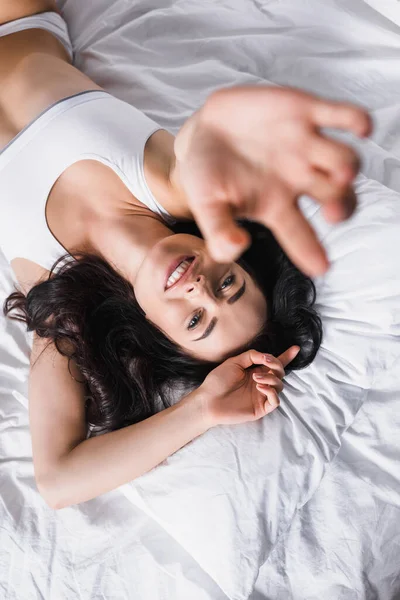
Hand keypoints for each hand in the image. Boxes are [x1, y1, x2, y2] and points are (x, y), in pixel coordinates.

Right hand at [173, 86, 371, 275]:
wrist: (203, 129)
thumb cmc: (206, 173)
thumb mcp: (205, 205)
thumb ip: (218, 230)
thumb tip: (235, 248)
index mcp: (277, 206)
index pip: (299, 234)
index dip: (312, 252)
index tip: (321, 268)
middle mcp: (299, 179)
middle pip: (338, 198)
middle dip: (342, 207)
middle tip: (331, 212)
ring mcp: (305, 147)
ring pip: (345, 160)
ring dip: (348, 167)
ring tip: (341, 173)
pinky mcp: (306, 112)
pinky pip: (343, 116)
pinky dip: (357, 121)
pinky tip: (360, 128)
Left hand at [198, 345, 299, 426]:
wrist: (208, 400)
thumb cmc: (217, 381)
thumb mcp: (234, 362)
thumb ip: (251, 356)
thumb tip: (267, 355)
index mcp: (255, 371)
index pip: (273, 364)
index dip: (285, 357)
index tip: (296, 348)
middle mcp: (260, 383)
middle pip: (280, 373)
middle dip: (277, 365)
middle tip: (266, 362)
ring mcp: (261, 396)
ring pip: (279, 386)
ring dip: (271, 378)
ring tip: (255, 378)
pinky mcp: (260, 408)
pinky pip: (275, 401)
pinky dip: (271, 392)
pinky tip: (260, 387)